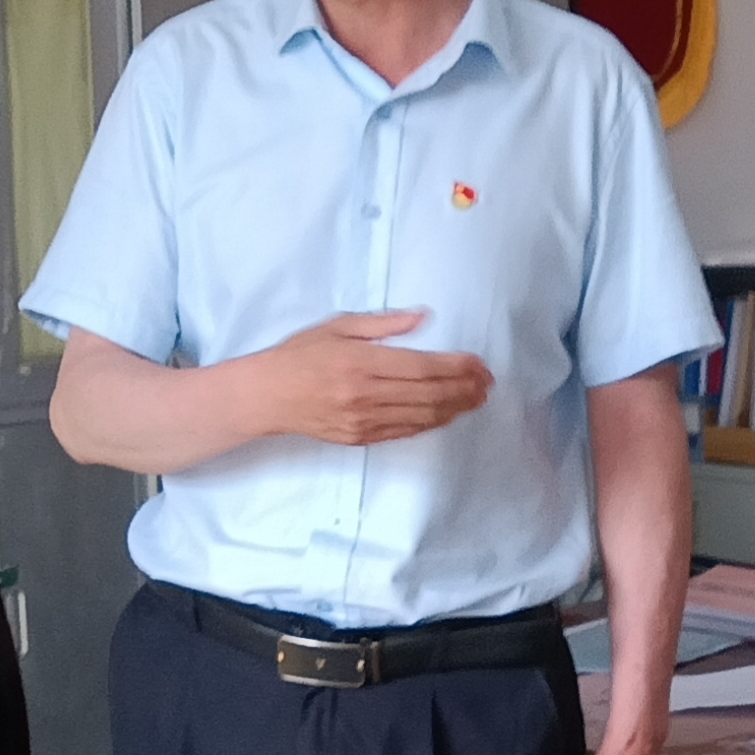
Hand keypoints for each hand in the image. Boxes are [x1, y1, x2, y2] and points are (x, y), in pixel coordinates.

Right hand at [261, 311, 491, 445]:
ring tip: (477, 399)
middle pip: (430, 394)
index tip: (479, 363)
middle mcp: (365, 394)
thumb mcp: (338, 326)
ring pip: (423, 416)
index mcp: (361, 362)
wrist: (267, 396)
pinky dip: (432, 423)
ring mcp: (364, 420)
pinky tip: (448, 414)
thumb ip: (383, 323)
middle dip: (465, 389)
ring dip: (456, 408)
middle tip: (487, 383)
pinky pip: (406, 431)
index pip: (422, 367)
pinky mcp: (361, 438)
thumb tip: (423, 317)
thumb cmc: (300, 356)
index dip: (457, 367)